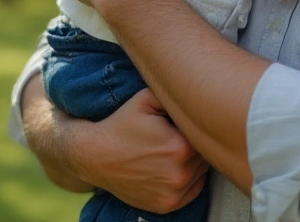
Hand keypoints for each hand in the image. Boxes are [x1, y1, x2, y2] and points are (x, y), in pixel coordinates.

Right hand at [81, 88, 209, 213]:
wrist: (94, 156)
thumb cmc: (121, 125)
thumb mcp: (146, 98)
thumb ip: (175, 94)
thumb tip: (197, 94)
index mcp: (181, 147)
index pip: (205, 134)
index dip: (195, 126)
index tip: (183, 122)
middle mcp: (180, 174)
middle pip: (205, 155)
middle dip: (195, 144)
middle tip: (176, 135)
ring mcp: (174, 193)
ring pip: (201, 173)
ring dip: (193, 162)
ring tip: (171, 151)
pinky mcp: (167, 205)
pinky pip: (192, 191)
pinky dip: (188, 180)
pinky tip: (172, 167)